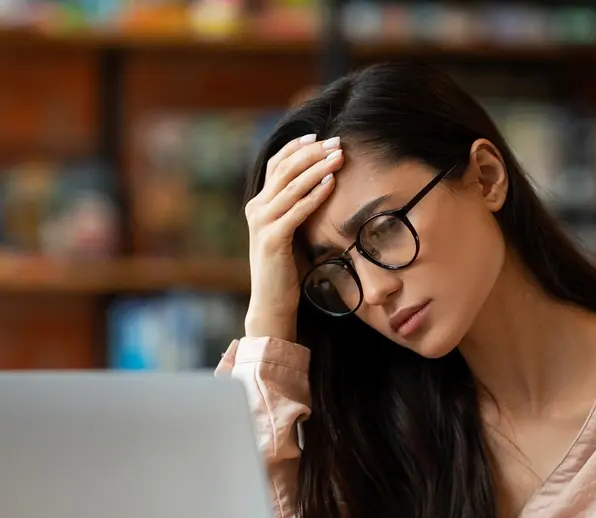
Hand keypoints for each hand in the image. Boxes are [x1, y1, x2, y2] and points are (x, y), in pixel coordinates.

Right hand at [244, 133, 344, 341]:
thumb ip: (294, 208)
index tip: (318, 136)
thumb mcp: (288, 231)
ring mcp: (262, 223)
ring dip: (318, 168)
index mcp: (258, 204)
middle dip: (312, 152)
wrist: (271, 302)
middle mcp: (256, 209)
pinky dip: (315, 194)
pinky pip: (298, 209)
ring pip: (292, 185)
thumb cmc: (285, 268)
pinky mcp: (273, 238)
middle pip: (285, 169)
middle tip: (336, 142)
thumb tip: (320, 184)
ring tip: (339, 157)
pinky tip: (332, 183)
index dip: (296, 147)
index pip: (276, 164)